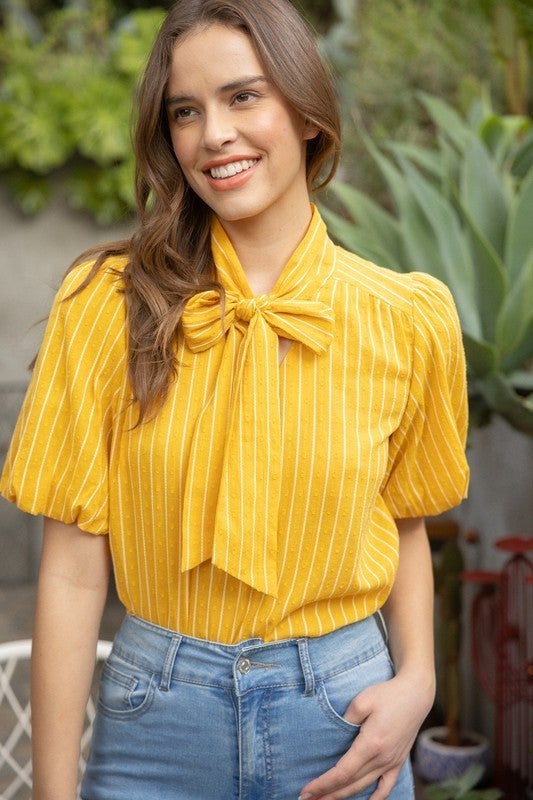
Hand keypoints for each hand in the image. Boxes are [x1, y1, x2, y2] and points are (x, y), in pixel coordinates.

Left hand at [297, 671, 433, 799]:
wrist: (416, 694)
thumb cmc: (387, 694)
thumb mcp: (362, 701)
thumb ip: (346, 720)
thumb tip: (335, 736)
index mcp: (371, 744)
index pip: (342, 772)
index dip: (323, 784)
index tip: (306, 791)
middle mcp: (382, 758)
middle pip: (351, 784)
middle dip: (328, 793)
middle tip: (307, 799)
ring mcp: (392, 762)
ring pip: (365, 786)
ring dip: (344, 797)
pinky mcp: (398, 761)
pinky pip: (386, 786)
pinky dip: (376, 798)